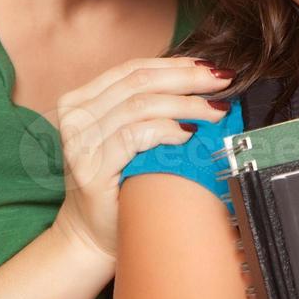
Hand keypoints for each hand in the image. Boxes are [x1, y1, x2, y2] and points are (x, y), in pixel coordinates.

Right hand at [51, 57, 233, 260]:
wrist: (92, 235)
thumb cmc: (118, 183)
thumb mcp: (124, 135)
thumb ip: (145, 107)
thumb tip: (201, 79)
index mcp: (80, 100)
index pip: (133, 69)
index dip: (174, 64)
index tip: (209, 66)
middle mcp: (75, 116)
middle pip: (139, 81)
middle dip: (187, 78)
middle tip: (223, 80)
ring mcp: (80, 143)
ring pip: (140, 106)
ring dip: (185, 105)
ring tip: (215, 111)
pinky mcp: (91, 169)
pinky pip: (134, 136)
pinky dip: (166, 130)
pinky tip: (190, 133)